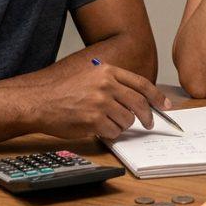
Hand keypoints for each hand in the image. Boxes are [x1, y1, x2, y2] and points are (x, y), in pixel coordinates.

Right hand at [31, 63, 170, 139]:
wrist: (40, 101)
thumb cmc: (64, 91)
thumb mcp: (90, 76)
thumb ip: (113, 83)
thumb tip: (139, 99)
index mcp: (107, 71)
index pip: (142, 84)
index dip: (157, 97)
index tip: (166, 106)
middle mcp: (106, 84)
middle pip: (140, 104)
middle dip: (147, 117)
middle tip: (149, 124)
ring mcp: (100, 102)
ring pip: (127, 120)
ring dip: (121, 126)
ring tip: (105, 122)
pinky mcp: (94, 119)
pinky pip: (114, 132)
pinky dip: (109, 133)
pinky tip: (96, 128)